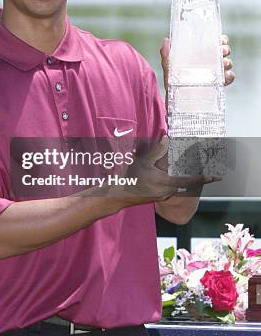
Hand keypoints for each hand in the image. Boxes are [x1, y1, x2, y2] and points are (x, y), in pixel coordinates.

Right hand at [105, 137, 219, 203]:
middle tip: (206, 172)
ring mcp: (163, 196)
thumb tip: (167, 138)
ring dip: (186, 180)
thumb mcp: (144, 162)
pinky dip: (176, 182)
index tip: (216, 177)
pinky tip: (171, 176)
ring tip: (190, 171)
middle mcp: (168, 192)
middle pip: (187, 185)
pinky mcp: (158, 197)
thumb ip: (157, 151)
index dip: (203, 178)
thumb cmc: (131, 178)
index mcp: (166, 183)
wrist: (120, 194)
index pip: (189, 181)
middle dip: (197, 179)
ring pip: (179, 187)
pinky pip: (172, 189)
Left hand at [160, 34, 234, 95]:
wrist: (176, 101)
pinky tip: (226, 75)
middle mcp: (210, 62)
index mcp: (200, 54)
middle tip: (221, 51)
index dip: (220, 39)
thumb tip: (166, 40)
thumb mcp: (169, 67)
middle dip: (225, 49)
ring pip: (227, 63)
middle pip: (224, 51)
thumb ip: (167, 54)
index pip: (214, 43)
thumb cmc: (173, 81)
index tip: (221, 39)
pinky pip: (229, 78)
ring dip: (227, 62)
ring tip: (223, 64)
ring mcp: (215, 74)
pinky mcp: (218, 85)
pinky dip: (230, 76)